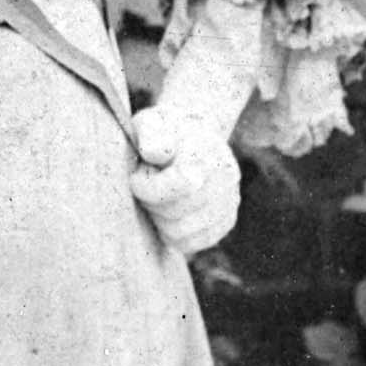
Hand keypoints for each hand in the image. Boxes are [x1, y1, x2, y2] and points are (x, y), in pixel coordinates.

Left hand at [129, 104, 240, 256]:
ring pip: (180, 232)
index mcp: (208, 152)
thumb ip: (150, 133)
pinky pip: (189, 243)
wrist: (192, 135)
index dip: (149, 188)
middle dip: (151, 202)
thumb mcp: (152, 121)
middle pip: (176, 213)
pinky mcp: (225, 222)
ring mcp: (229, 202)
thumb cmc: (164, 130)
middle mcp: (226, 179)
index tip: (136, 177)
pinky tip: (167, 209)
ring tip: (157, 196)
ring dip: (159, 217)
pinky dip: (170, 231)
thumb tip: (156, 154)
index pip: (182, 185)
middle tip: (144, 185)